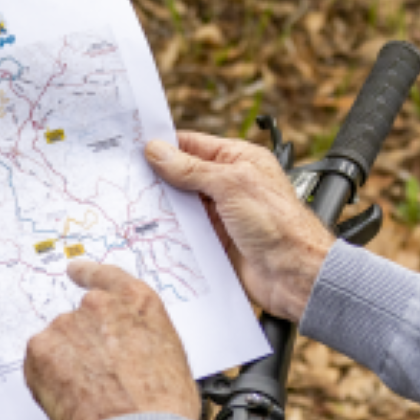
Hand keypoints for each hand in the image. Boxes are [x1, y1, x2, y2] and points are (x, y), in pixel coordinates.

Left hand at [24, 261, 198, 419]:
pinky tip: (71, 401)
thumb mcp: (169, 356)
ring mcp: (66, 325)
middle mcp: (98, 304)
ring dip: (66, 364)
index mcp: (137, 301)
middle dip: (84, 346)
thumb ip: (139, 338)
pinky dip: (47, 381)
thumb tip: (124, 350)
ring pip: (58, 344)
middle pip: (80, 319)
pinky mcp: (40, 350)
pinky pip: (39, 364)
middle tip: (98, 380)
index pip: (106, 277)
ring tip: (90, 398)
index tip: (74, 271)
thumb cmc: (165, 407)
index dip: (88, 274)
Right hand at [146, 132, 332, 320]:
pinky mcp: (215, 241)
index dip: (164, 146)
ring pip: (181, 205)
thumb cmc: (278, 224)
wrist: (294, 274)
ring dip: (161, 206)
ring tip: (131, 203)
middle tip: (125, 178)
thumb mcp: (231, 185)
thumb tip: (158, 151)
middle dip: (157, 178)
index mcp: (238, 160)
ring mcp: (221, 214)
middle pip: (182, 176)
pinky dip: (169, 231)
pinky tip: (148, 231)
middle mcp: (228, 185)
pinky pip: (185, 232)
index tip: (133, 148)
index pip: (192, 145)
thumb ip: (191, 169)